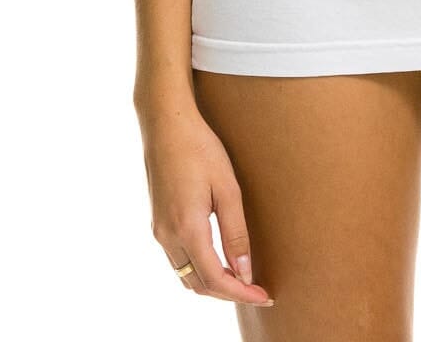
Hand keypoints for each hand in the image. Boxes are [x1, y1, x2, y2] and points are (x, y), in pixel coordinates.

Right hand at [139, 105, 274, 305]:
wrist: (166, 124)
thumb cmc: (200, 149)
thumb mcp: (227, 188)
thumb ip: (235, 232)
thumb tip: (244, 272)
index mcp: (187, 228)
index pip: (214, 279)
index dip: (240, 293)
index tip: (264, 296)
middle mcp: (167, 236)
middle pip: (198, 284)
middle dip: (228, 293)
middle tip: (257, 289)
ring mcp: (159, 230)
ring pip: (185, 275)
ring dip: (212, 283)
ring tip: (241, 278)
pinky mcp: (157, 222)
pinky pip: (177, 260)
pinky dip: (198, 270)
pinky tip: (218, 260)